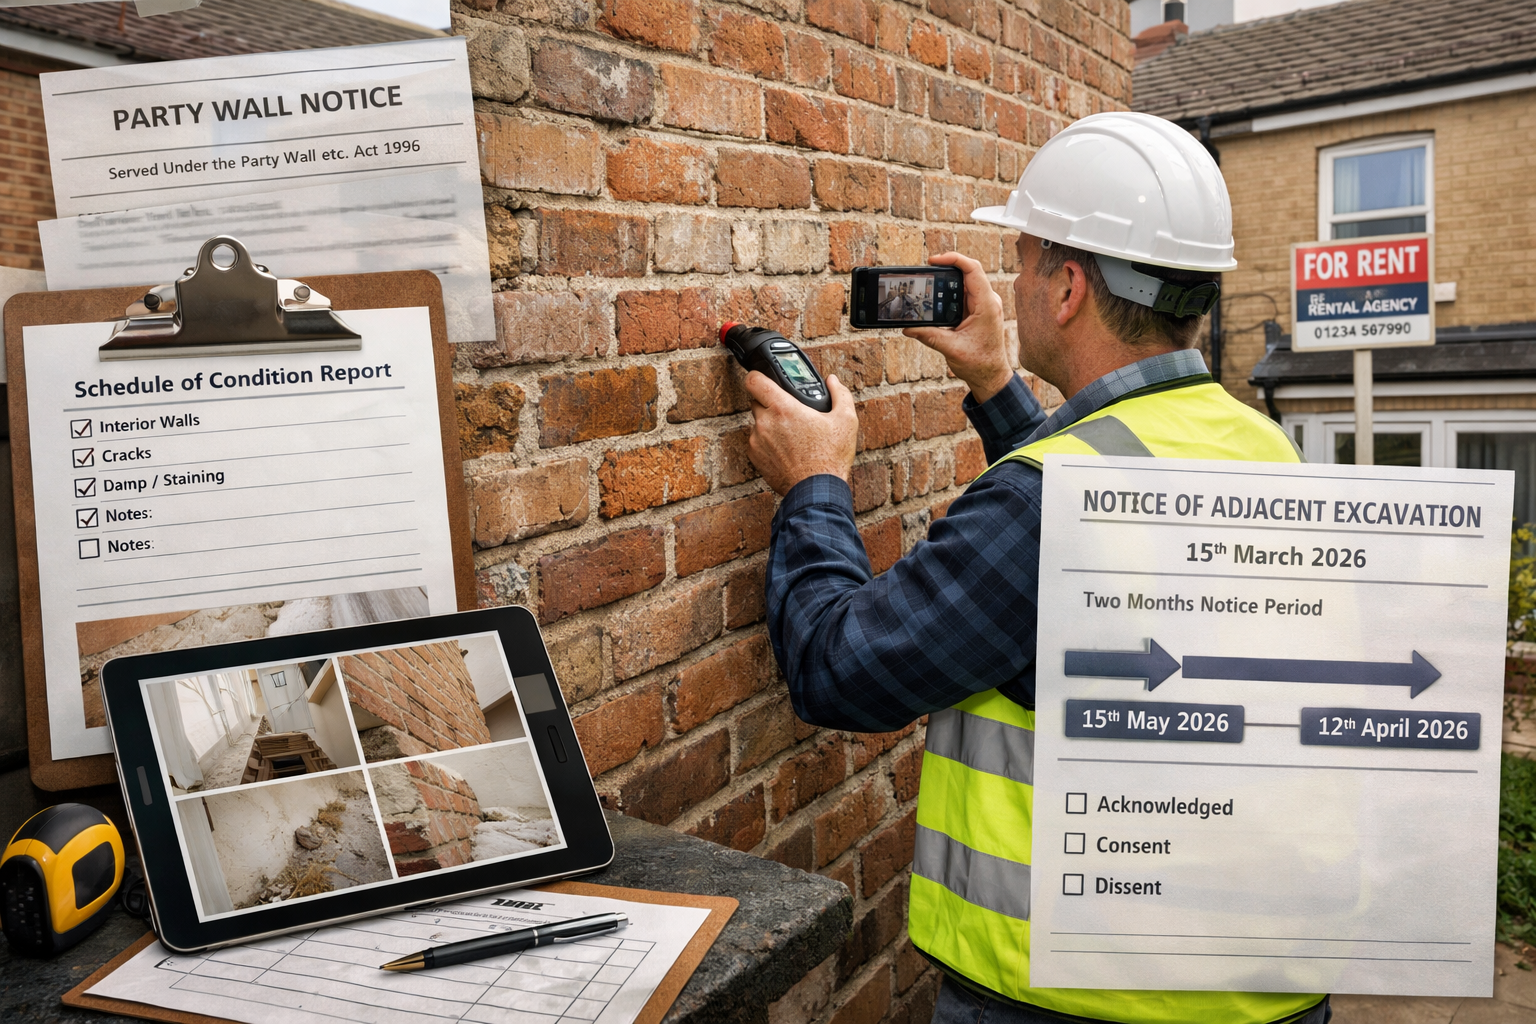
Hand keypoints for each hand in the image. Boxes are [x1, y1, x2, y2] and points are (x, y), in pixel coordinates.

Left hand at [745, 371, 858, 495]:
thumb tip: (833, 381)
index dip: (758, 376)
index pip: (754, 380)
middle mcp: (765, 422)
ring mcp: (757, 441)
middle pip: (757, 400)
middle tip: (789, 411)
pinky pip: (757, 441)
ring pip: (758, 422)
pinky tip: (787, 449)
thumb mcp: (846, 421)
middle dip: (771, 402)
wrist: (816, 491)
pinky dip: (767, 442)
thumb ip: (840, 394)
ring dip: (770, 424)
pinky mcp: (755, 457)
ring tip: (792, 435)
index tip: (765, 379)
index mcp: (783, 408)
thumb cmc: (830, 458)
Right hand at [903, 251, 1013, 403]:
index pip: (973, 270)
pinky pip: (964, 293)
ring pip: (966, 281)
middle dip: (948, 265)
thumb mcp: (951, 349)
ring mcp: (984, 305)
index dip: (954, 259)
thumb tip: (908, 328)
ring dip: (949, 278)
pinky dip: (950, 290)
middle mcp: (988, 301)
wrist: (991, 376)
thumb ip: (929, 336)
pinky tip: (937, 293)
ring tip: (930, 277)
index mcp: (986, 306)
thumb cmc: (979, 364)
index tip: (934, 260)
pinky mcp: (978, 311)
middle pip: (969, 271)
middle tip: (928, 267)